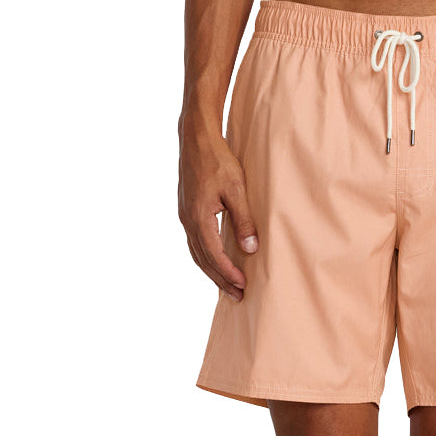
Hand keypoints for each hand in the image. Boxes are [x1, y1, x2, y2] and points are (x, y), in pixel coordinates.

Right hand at [178, 122, 257, 301]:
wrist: (196, 138)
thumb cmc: (218, 160)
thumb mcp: (237, 189)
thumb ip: (243, 220)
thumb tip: (250, 249)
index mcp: (198, 217)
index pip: (214, 255)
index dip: (228, 273)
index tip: (243, 285)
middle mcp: (187, 220)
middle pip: (203, 260)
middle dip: (220, 280)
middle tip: (238, 297)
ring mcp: (185, 216)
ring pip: (197, 253)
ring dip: (212, 272)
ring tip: (228, 286)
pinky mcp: (187, 211)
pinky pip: (195, 243)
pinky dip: (206, 257)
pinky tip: (217, 262)